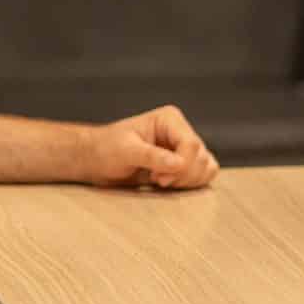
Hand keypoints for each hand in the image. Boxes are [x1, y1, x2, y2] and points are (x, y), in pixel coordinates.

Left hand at [83, 105, 219, 190]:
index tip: (159, 178)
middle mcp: (180, 131)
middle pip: (201, 157)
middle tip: (157, 180)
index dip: (181, 166)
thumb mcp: (124, 151)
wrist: (96, 160)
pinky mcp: (184, 164)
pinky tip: (169, 184)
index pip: (191, 144)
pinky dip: (191, 184)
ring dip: (187, 181)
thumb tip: (178, 163)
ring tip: (162, 181)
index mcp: (169, 120)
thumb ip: (151, 156)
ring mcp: (184, 148)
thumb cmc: (106, 149)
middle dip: (182, 175)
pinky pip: (203, 175)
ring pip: (206, 167)